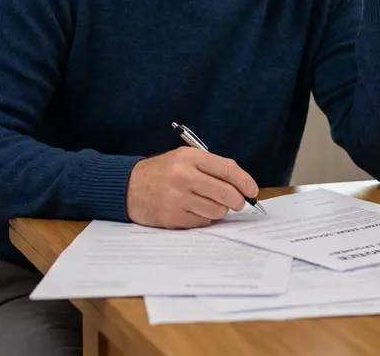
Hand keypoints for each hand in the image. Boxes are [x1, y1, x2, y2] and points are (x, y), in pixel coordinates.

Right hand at [126, 147, 258, 228]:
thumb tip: (240, 185)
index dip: (245, 181)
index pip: (227, 169)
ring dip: (219, 210)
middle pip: (226, 193)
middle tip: (238, 202)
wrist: (127, 187)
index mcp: (189, 157)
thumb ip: (210, 168)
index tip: (253, 191)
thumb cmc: (161, 172)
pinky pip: (202, 221)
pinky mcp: (173, 216)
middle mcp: (184, 176)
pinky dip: (203, 217)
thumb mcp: (183, 159)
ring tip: (209, 204)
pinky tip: (193, 210)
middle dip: (237, 200)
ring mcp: (178, 198)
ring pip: (217, 210)